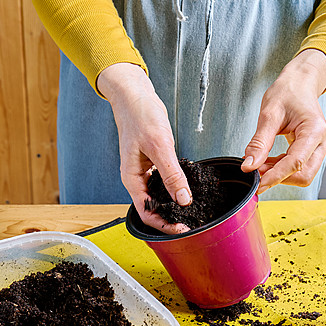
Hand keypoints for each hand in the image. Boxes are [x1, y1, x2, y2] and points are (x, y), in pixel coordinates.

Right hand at [97, 63, 190, 234]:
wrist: (135, 95)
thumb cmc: (140, 116)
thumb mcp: (159, 146)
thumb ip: (172, 175)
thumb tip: (183, 200)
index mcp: (131, 178)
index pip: (147, 213)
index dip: (164, 225)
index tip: (183, 230)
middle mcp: (137, 178)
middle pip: (153, 209)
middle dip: (171, 219)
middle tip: (192, 224)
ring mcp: (145, 171)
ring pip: (160, 197)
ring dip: (174, 206)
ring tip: (193, 211)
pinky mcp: (153, 163)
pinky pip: (164, 182)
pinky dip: (176, 188)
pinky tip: (188, 189)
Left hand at [242, 49, 325, 193]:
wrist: (299, 84)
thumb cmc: (288, 92)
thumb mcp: (269, 114)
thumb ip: (259, 142)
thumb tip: (249, 165)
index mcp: (314, 130)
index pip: (296, 162)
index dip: (276, 176)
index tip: (258, 183)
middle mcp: (322, 142)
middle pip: (304, 175)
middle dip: (280, 178)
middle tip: (257, 172)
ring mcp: (319, 148)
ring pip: (302, 175)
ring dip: (280, 175)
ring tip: (260, 165)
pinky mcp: (312, 151)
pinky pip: (299, 168)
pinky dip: (282, 170)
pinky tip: (267, 162)